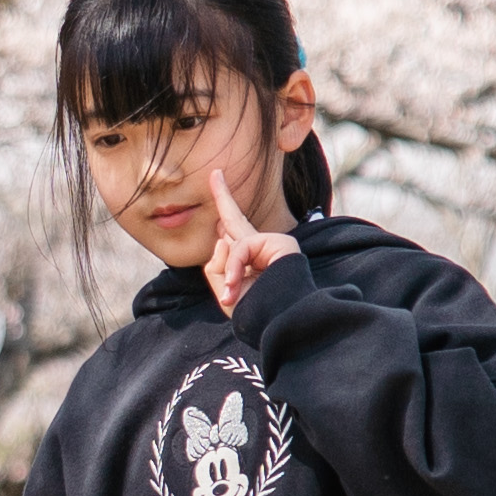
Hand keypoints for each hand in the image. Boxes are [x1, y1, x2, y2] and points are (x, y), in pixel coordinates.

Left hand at [203, 163, 299, 317]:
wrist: (279, 323)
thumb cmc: (254, 312)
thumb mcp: (226, 291)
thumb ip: (217, 265)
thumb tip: (222, 239)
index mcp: (248, 260)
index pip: (231, 234)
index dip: (223, 213)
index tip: (217, 186)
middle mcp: (260, 248)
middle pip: (235, 219)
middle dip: (223, 195)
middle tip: (214, 172)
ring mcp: (271, 243)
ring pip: (231, 246)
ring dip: (229, 273)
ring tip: (233, 294)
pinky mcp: (280, 242)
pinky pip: (242, 248)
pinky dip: (235, 268)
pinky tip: (236, 287)